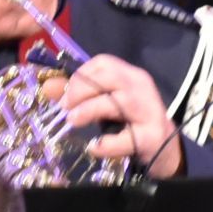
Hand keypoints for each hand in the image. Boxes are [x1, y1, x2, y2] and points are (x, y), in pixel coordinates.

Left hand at [60, 53, 182, 177]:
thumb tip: (47, 87)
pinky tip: (94, 147)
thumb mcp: (104, 104)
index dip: (80, 74)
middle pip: (110, 77)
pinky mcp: (152, 137)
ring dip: (90, 110)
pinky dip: (107, 144)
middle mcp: (142, 89)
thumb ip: (78, 94)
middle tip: (65, 107)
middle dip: (81, 89)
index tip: (64, 92)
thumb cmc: (130, 122)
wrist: (165, 148)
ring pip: (118, 102)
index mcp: (131, 76)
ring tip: (73, 121)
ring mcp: (149, 113)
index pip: (104, 63)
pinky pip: (127, 138)